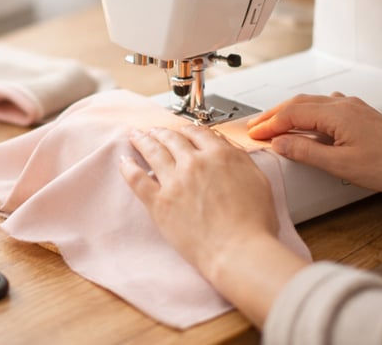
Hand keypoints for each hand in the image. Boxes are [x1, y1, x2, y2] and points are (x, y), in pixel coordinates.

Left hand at [120, 125, 308, 326]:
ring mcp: (174, 181)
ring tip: (136, 136)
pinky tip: (124, 161)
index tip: (181, 130)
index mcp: (219, 155)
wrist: (238, 252)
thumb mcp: (258, 181)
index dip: (187, 130)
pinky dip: (128, 167)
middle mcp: (194, 163)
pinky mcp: (159, 202)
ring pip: (152, 151)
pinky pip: (137, 178)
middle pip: (172, 138)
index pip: (197, 133)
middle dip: (161, 132)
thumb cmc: (254, 224)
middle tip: (155, 131)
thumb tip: (226, 147)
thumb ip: (240, 159)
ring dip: (142, 140)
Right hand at [247, 93, 381, 193]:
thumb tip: (280, 143)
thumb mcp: (341, 166)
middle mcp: (342, 105)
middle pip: (297, 103)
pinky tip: (306, 117)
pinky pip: (324, 104)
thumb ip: (306, 152)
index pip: (291, 114)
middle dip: (273, 114)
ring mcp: (351, 106)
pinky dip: (306, 110)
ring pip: (310, 101)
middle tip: (256, 127)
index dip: (269, 124)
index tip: (255, 134)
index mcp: (335, 114)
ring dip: (288, 111)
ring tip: (273, 122)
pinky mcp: (358, 113)